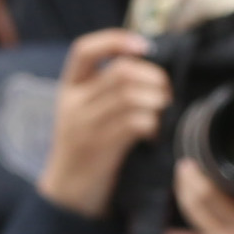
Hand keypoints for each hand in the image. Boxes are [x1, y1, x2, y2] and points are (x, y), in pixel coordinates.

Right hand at [36, 29, 175, 220]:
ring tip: (162, 113)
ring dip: (157, 102)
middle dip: (154, 78)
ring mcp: (84, 125)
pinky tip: (154, 135)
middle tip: (166, 93)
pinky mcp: (99, 147)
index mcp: (69, 89)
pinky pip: (134, 124)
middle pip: (121, 73)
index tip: (144, 45)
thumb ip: (107, 90)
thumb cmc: (86, 148)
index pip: (84, 50)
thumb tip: (152, 69)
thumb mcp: (86, 113)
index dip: (115, 40)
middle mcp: (73, 103)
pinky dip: (153, 125)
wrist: (67, 193)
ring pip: (131, 96)